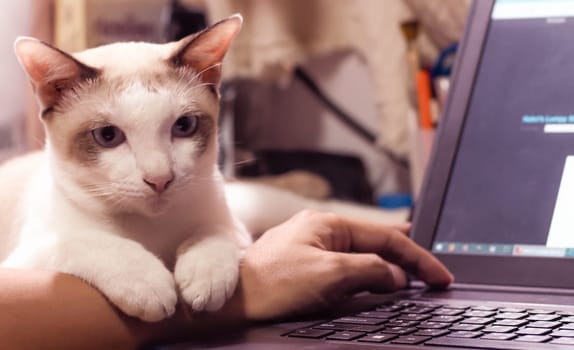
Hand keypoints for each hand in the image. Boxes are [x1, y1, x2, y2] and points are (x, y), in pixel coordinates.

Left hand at [238, 210, 452, 319]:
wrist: (234, 300)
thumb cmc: (273, 284)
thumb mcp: (331, 275)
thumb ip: (370, 271)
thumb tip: (395, 276)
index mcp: (329, 224)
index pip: (386, 237)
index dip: (417, 258)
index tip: (440, 276)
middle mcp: (320, 230)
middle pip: (375, 240)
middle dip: (406, 255)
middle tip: (433, 270)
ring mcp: (311, 246)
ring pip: (361, 253)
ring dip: (387, 265)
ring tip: (411, 271)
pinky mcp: (303, 265)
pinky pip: (344, 264)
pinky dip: (365, 272)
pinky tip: (373, 278)